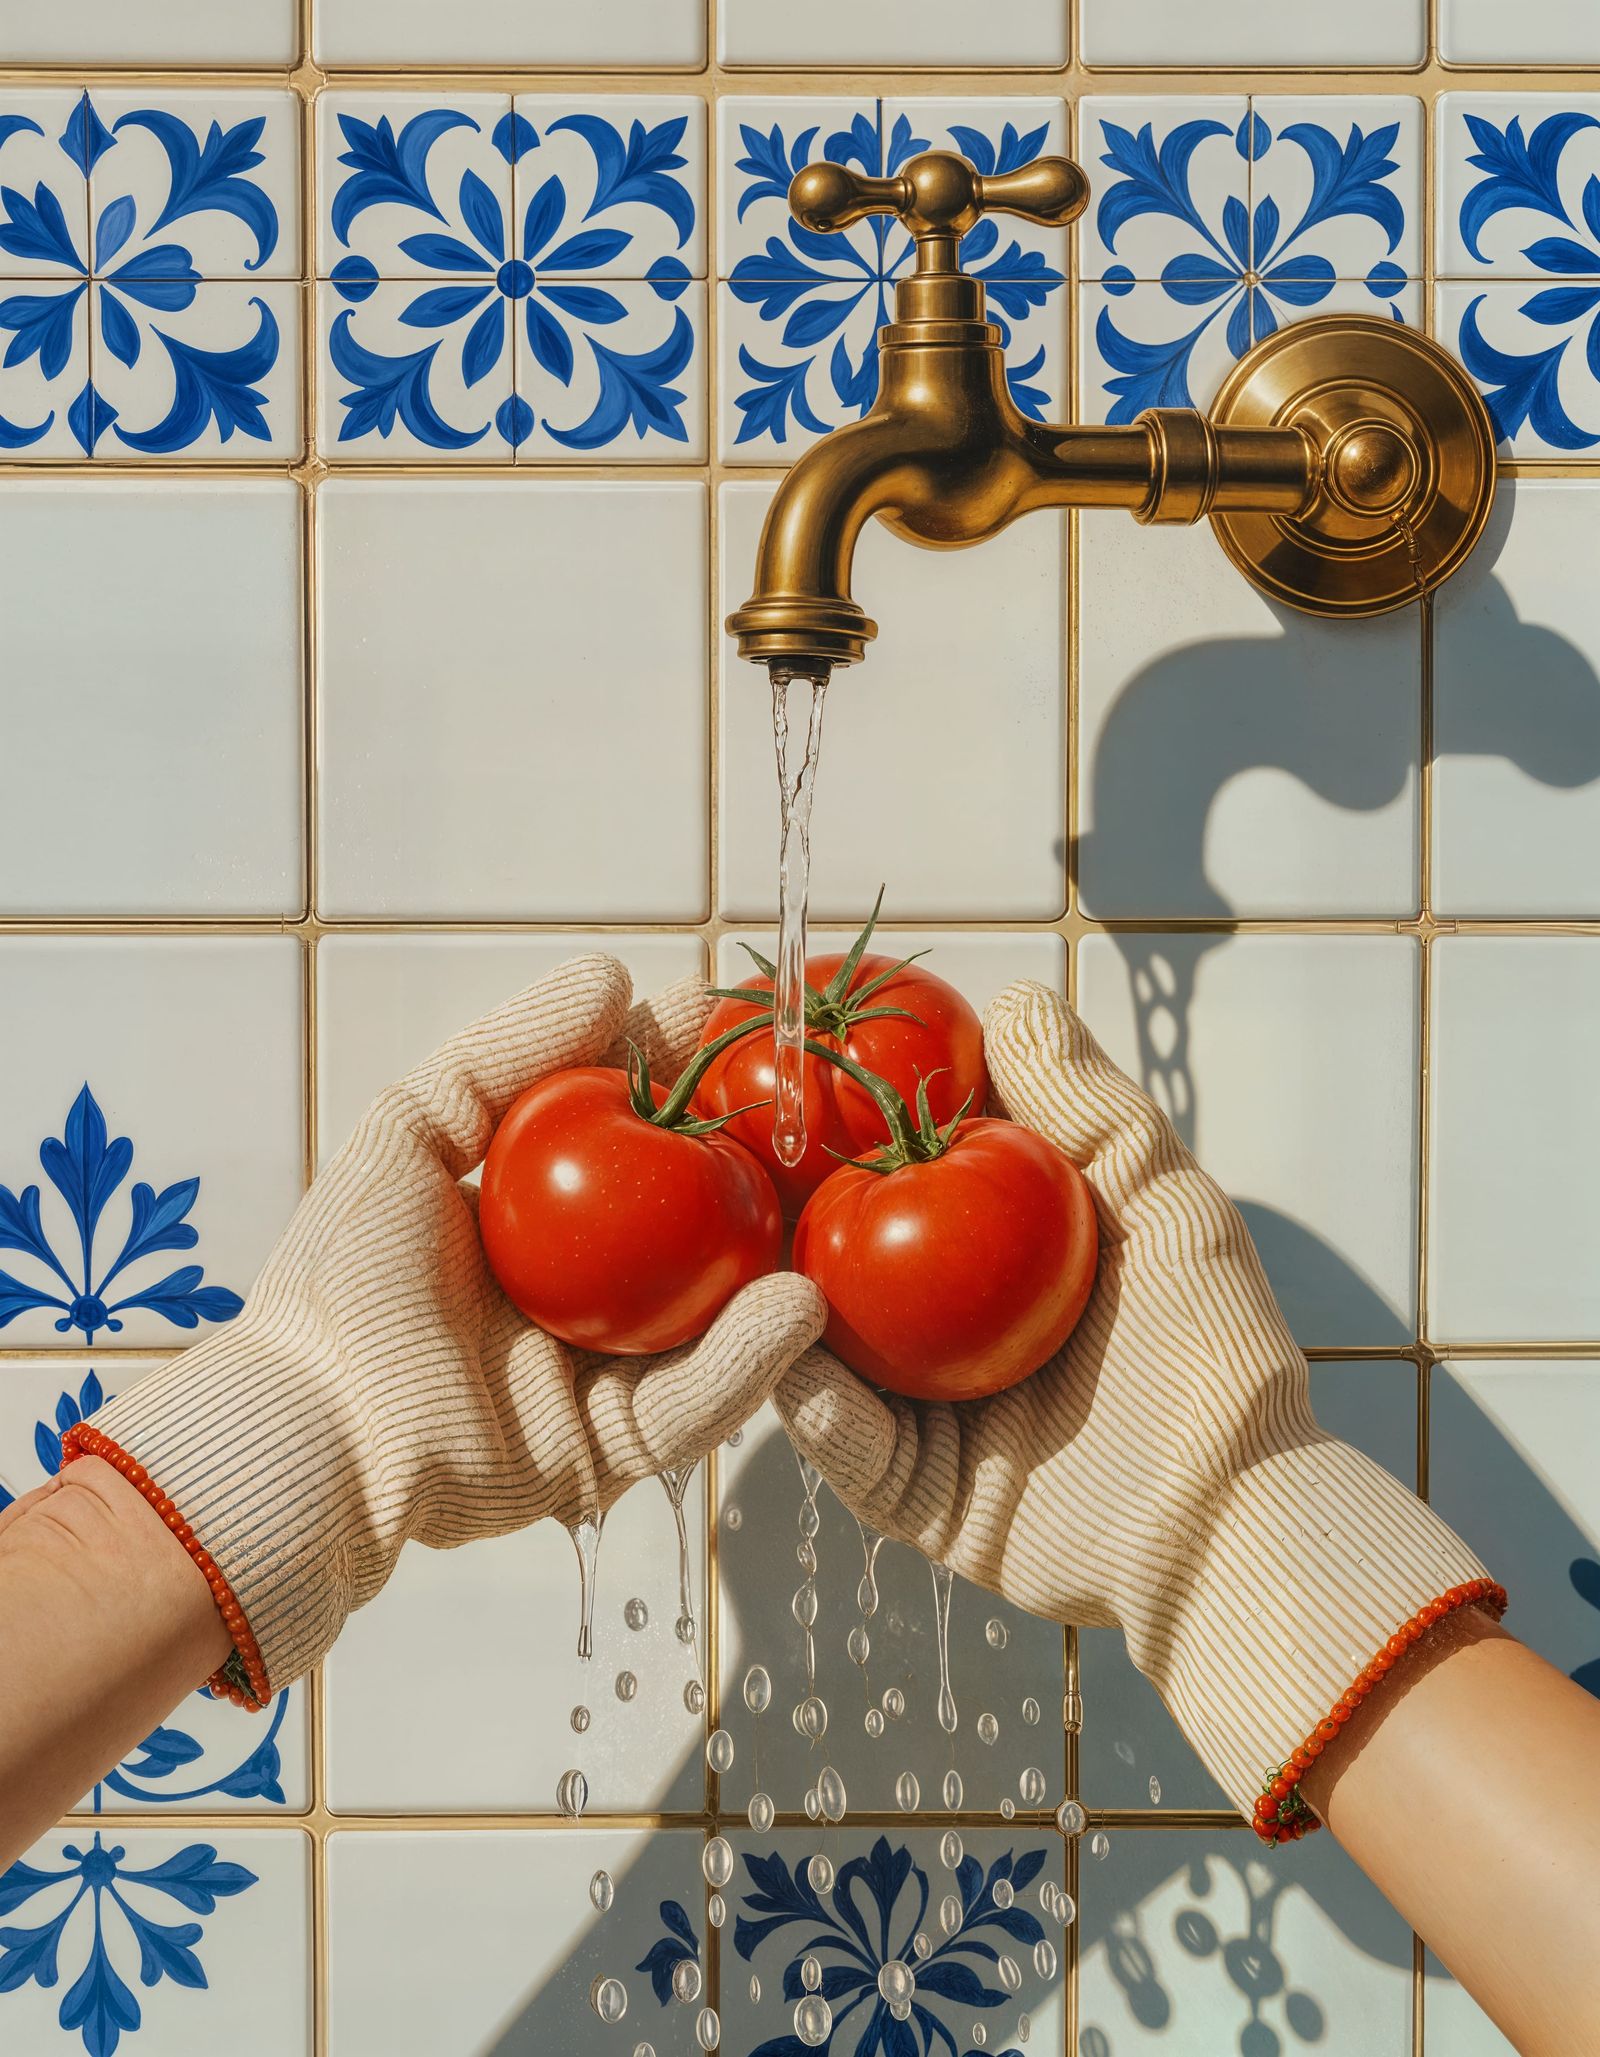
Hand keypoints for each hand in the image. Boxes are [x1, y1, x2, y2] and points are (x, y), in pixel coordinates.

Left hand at [63, 957, 824, 1709]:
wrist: (310, 1429)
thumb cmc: (342, 1281)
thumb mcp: (414, 1130)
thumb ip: (508, 1054)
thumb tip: (613, 974)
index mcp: (542, 1222)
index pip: (639, 1133)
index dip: (692, 1077)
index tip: (746, 1019)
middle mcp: (585, 1292)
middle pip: (697, 1223)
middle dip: (762, 1164)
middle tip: (818, 1105)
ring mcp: (607, 1372)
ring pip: (718, 1314)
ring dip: (777, 1261)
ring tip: (824, 1201)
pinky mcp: (615, 1450)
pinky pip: (698, 1402)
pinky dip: (751, 1357)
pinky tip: (793, 1304)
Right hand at [777, 981, 1499, 1832]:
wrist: (1235, 1517)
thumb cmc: (1216, 1350)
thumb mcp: (1161, 1202)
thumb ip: (1086, 1107)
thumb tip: (1012, 997)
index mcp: (1008, 1263)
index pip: (915, 1177)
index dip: (859, 1124)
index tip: (805, 1067)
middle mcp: (957, 1333)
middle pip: (849, 1265)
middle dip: (791, 1216)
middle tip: (736, 1161)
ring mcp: (931, 1416)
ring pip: (829, 1354)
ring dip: (778, 1309)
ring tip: (740, 1258)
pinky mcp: (918, 1498)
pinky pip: (847, 1447)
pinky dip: (811, 1405)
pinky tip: (785, 1355)